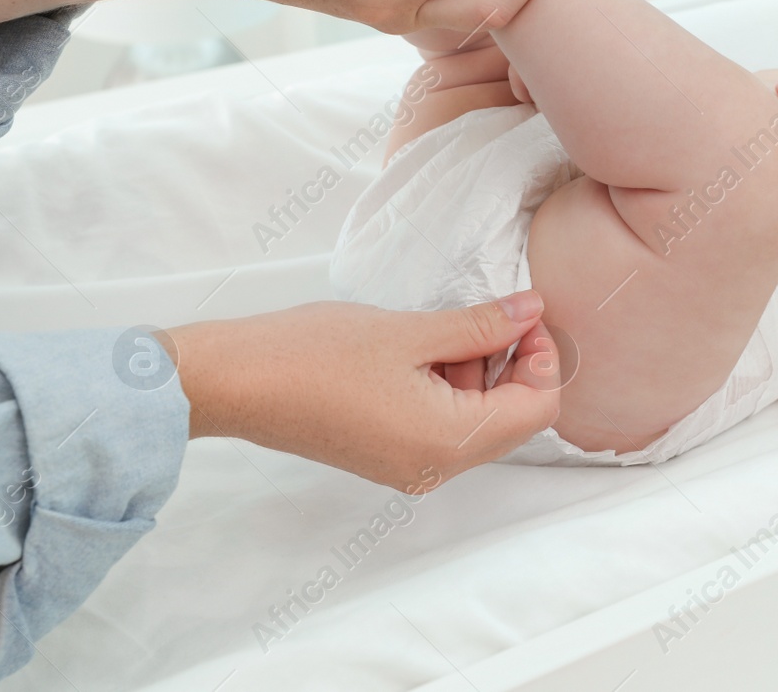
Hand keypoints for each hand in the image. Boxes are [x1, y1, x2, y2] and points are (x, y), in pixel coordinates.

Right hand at [160, 290, 559, 491]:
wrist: (234, 382)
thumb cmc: (315, 354)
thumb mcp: (411, 331)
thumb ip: (482, 326)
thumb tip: (535, 311)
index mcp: (447, 442)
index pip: (537, 409)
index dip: (544, 357)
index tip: (525, 314)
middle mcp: (436, 467)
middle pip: (514, 419)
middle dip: (515, 364)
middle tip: (494, 314)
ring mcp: (411, 466)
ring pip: (480, 420)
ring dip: (480, 372)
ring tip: (446, 329)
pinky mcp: (389, 456)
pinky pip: (445, 425)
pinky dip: (450, 386)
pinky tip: (424, 349)